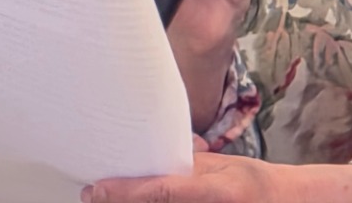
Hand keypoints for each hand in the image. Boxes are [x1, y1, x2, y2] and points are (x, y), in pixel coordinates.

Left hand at [85, 154, 351, 202]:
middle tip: (95, 195)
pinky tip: (134, 201)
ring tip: (108, 197)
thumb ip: (189, 163)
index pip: (162, 192)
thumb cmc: (257, 183)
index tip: (94, 189)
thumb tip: (152, 153)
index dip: (124, 193)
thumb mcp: (223, 167)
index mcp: (216, 191)